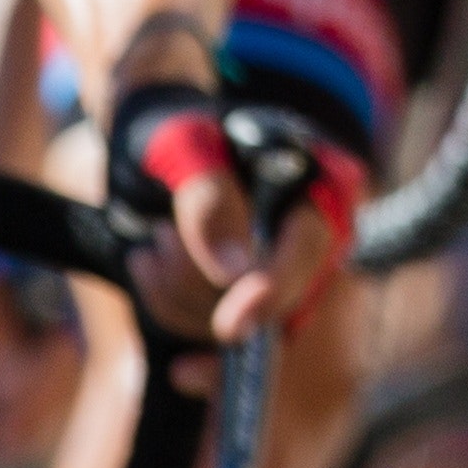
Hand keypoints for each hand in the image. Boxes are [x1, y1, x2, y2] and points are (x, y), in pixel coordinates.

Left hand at [108, 81, 365, 346]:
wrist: (154, 142)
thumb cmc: (173, 132)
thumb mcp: (183, 145)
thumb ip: (209, 197)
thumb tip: (232, 273)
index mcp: (322, 186)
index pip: (307, 248)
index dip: (272, 289)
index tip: (230, 326)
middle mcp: (314, 239)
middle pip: (272, 302)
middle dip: (197, 282)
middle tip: (158, 237)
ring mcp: (284, 274)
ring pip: (236, 326)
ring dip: (173, 292)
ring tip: (151, 242)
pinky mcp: (249, 301)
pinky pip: (213, 336)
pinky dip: (170, 309)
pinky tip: (146, 270)